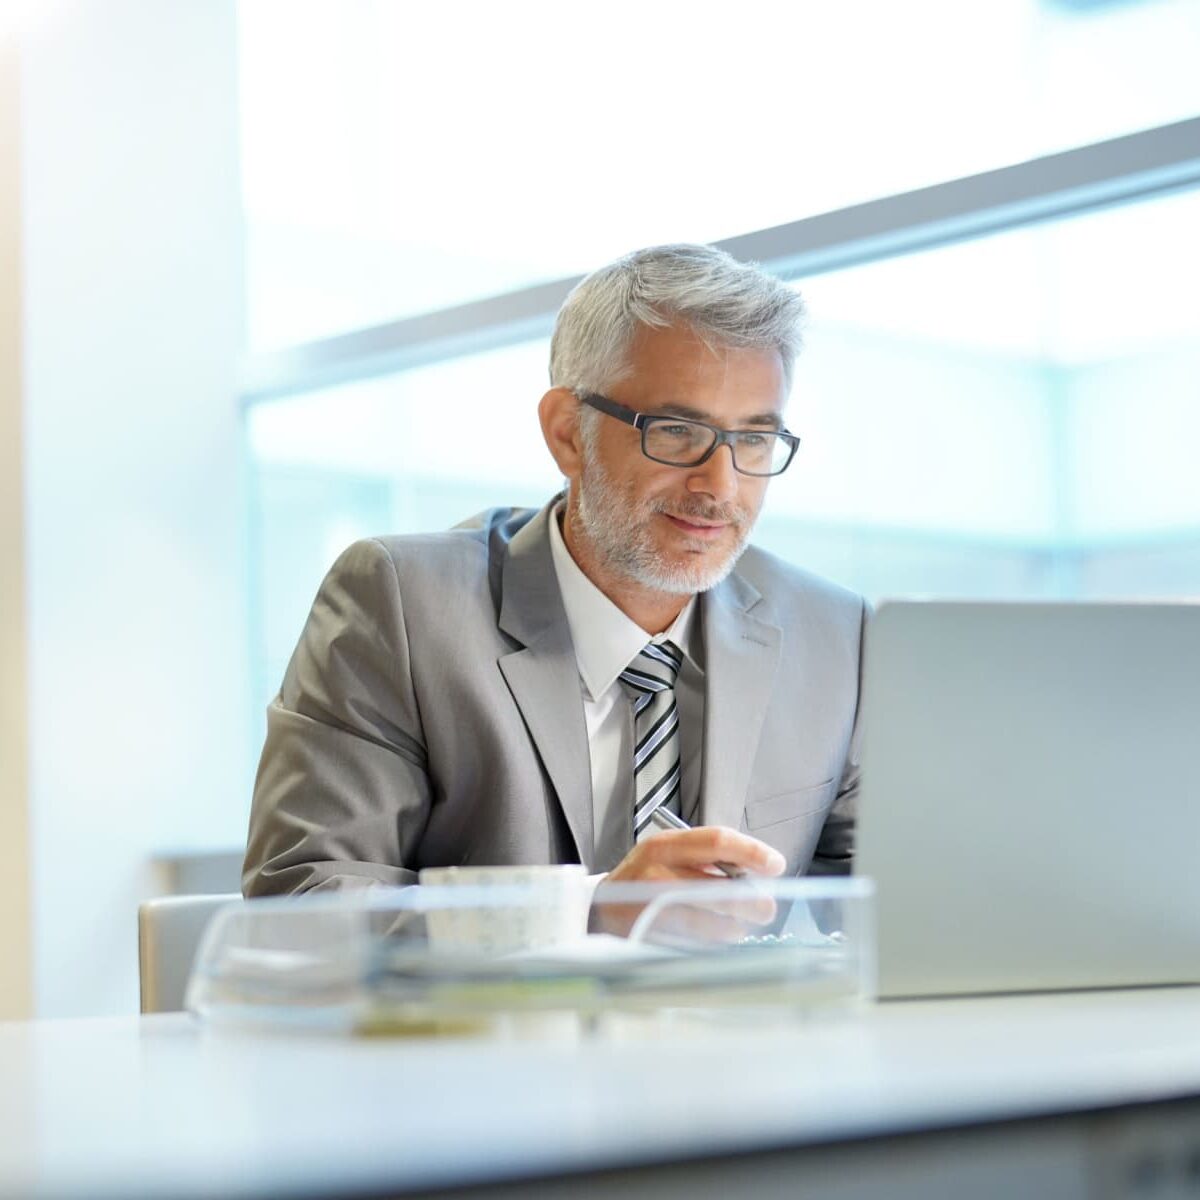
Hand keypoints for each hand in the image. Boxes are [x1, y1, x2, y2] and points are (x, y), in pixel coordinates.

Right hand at [592, 826, 785, 939]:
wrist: (599, 909)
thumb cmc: (644, 878)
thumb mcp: (668, 853)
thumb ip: (707, 857)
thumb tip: (754, 871)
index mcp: (665, 845)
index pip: (718, 841)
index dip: (752, 852)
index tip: (776, 865)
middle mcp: (657, 874)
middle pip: (722, 890)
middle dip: (753, 903)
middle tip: (765, 908)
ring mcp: (653, 910)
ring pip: (714, 925)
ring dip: (735, 928)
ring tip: (736, 925)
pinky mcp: (653, 939)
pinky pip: (698, 947)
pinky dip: (714, 945)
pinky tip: (713, 938)